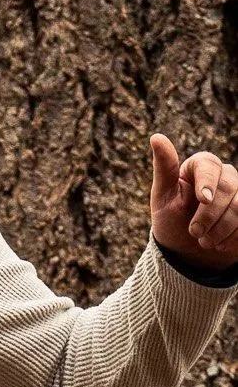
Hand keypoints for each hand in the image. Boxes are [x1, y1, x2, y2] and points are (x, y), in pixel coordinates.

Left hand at [150, 135, 237, 269]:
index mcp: (201, 165)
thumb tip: (156, 137)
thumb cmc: (172, 219)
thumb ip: (164, 168)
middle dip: (210, 214)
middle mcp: (225, 175)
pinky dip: (234, 236)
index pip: (209, 165)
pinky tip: (220, 244)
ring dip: (222, 228)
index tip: (203, 200)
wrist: (187, 249)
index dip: (207, 182)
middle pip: (229, 186)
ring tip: (204, 242)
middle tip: (194, 232)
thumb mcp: (163, 197)